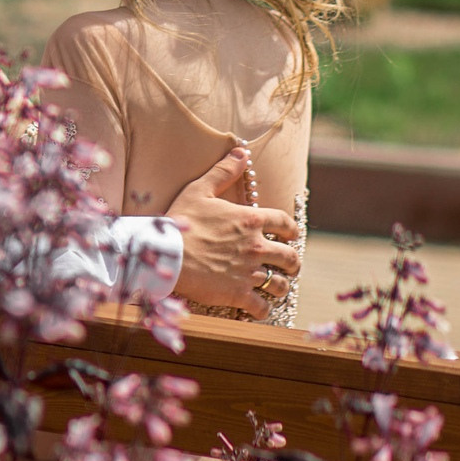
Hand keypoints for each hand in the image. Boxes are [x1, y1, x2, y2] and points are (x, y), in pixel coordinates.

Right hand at [165, 147, 300, 314]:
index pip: (285, 223)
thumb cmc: (180, 220)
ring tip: (276, 287)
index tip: (290, 235)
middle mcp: (256, 247)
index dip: (291, 230)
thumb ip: (224, 171)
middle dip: (293, 262)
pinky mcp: (238, 294)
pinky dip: (262, 309)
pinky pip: (261, 307)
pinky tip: (257, 308)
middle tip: (289, 265)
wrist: (166, 254)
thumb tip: (241, 151)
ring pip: (280, 284)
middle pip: (290, 257)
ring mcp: (249, 272)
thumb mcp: (199, 189)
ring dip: (280, 286)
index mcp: (251, 221)